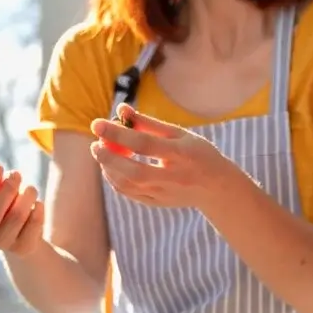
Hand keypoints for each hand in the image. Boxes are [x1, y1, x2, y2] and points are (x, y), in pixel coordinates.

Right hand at [0, 155, 42, 254]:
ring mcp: (2, 243)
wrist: (21, 231)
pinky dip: (38, 210)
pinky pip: (33, 225)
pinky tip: (38, 204)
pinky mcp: (22, 248)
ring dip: (26, 197)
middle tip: (17, 173)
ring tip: (31, 188)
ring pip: (16, 217)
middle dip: (7, 190)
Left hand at [89, 105, 241, 210]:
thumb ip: (148, 122)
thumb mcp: (179, 134)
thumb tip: (120, 109)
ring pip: (128, 185)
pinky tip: (110, 167)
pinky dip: (115, 180)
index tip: (97, 124)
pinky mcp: (158, 203)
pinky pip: (129, 193)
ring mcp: (165, 193)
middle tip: (95, 144)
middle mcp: (173, 177)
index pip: (144, 144)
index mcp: (182, 154)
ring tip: (102, 152)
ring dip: (109, 168)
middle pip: (133, 170)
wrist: (217, 188)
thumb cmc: (197, 153)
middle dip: (109, 157)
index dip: (118, 133)